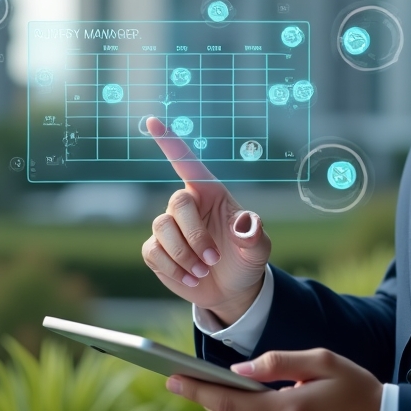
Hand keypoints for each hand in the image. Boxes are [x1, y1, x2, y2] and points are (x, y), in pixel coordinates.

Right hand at [141, 116, 270, 323]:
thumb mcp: (258, 249)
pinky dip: (173, 268)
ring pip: (162, 228)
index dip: (169, 142)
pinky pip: (154, 252)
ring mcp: (170, 227)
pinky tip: (191, 278)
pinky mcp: (157, 250)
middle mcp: (187, 205)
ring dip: (183, 254)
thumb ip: (254, 236)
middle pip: (176, 204)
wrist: (232, 289)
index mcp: (210, 193)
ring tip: (203, 271)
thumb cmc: (246, 259)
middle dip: (194, 235)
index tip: (152, 121)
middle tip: (212, 259)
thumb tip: (244, 225)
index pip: (187, 163)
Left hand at [165, 349, 382, 410]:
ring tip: (227, 390)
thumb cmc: (355, 389)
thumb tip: (238, 370)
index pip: (228, 403)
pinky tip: (262, 410)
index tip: (172, 379)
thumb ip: (277, 362)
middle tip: (187, 379)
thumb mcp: (322, 361)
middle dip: (207, 399)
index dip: (197, 391)